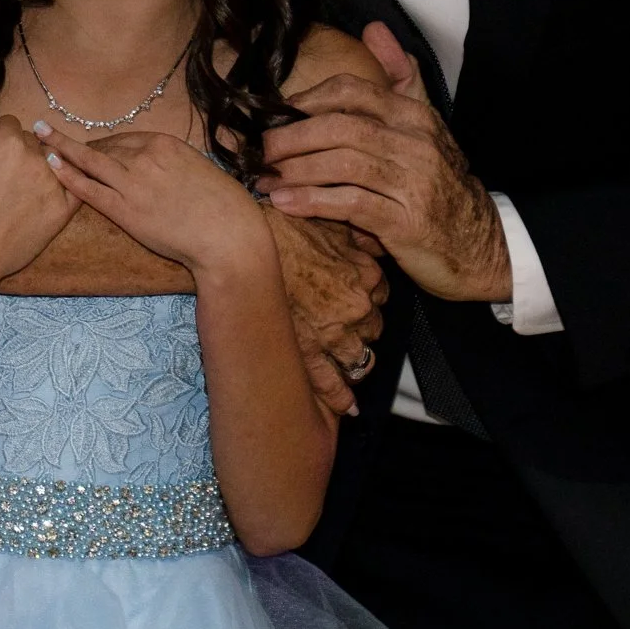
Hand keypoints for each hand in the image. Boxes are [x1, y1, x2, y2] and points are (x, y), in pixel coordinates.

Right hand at [0, 112, 77, 289]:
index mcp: (8, 144)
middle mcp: (36, 161)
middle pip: (30, 141)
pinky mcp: (61, 213)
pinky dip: (63, 182)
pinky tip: (48, 189)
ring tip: (17, 186)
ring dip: (36, 166)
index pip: (9, 124)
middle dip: (15, 150)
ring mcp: (53, 187)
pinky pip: (72, 186)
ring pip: (49, 161)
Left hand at [39, 121, 269, 276]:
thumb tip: (160, 166)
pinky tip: (52, 164)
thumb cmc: (223, 206)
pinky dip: (68, 175)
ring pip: (90, 160)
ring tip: (39, 135)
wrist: (227, 235)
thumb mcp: (198, 169)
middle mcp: (145, 156)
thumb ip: (173, 164)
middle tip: (49, 133)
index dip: (103, 142)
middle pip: (103, 145)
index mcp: (165, 144)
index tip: (89, 143)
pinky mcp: (125, 210)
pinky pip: (89, 189)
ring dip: (61, 147)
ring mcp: (133, 182)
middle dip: (76, 142)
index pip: (124, 137)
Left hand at [257, 23, 512, 302]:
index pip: (352, 92)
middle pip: (339, 126)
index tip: (276, 115)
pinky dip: (312, 202)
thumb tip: (374, 28)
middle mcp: (416, 143)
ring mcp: (413, 182)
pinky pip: (350, 204)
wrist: (479, 244)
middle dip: (291, 137)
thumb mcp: (425, 127)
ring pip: (341, 163)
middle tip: (259, 149)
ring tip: (264, 178)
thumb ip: (400, 77)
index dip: (307, 100)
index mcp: (415, 116)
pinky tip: (285, 203)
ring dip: (294, 170)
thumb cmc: (438, 184)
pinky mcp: (407, 222)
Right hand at [267, 212, 387, 415]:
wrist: (248, 243)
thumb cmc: (282, 227)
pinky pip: (331, 383)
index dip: (368, 296)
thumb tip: (374, 241)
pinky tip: (347, 406)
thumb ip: (356, 237)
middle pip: (373, 327)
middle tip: (344, 323)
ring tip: (347, 363)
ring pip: (359, 357)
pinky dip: (340, 397)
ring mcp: (334, 332)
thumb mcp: (330, 222)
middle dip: (362, 327)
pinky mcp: (308, 351)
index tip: (357, 297)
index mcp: (365, 274)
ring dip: (354, 360)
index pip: (381, 293)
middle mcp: (357, 306)